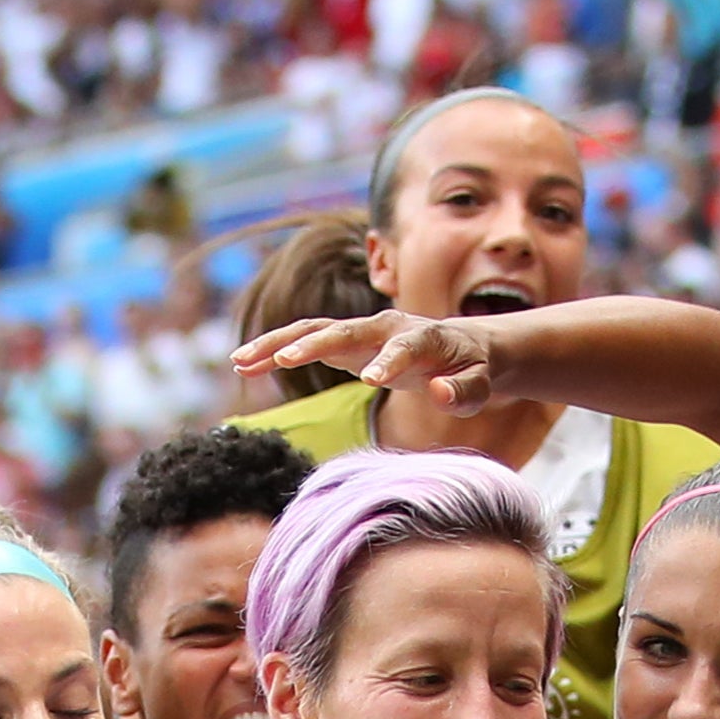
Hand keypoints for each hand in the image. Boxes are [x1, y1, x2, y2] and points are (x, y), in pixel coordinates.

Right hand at [231, 310, 501, 415]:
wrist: (464, 347)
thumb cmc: (473, 370)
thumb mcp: (479, 386)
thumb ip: (463, 392)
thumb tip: (437, 391)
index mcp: (421, 337)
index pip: (402, 347)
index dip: (389, 362)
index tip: (372, 381)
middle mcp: (385, 326)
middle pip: (343, 329)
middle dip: (312, 344)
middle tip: (281, 361)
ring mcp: (361, 332)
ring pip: (313, 330)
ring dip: (277, 343)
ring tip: (239, 362)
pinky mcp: (344, 342)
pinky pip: (304, 340)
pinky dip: (276, 350)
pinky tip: (244, 366)